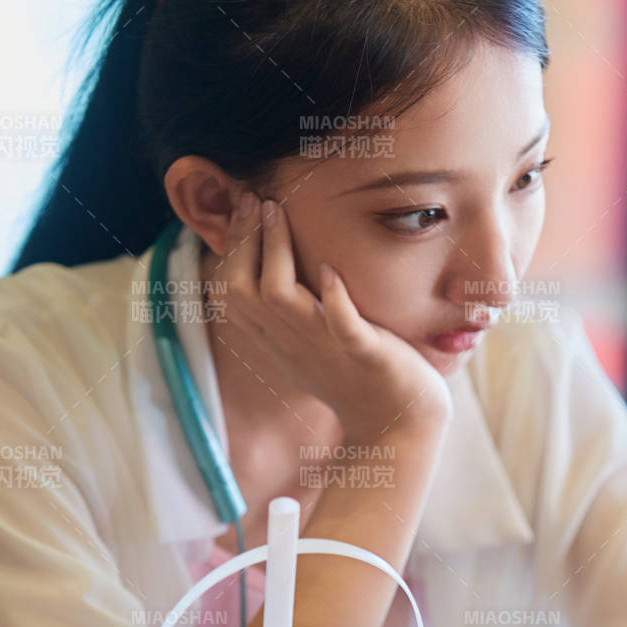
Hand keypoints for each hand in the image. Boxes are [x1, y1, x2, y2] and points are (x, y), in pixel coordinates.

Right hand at [212, 194, 452, 442]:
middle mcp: (293, 344)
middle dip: (241, 241)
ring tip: (277, 213)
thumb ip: (291, 313)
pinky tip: (329, 271)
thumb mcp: (311, 344)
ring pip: (279, 300)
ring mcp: (328, 350)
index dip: (229, 250)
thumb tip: (275, 268)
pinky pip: (343, 327)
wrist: (398, 427)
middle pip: (240, 291)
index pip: (230, 295)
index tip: (243, 209)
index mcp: (277, 342)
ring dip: (275, 253)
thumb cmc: (358, 379)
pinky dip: (333, 299)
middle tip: (252, 199)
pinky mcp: (367, 355)